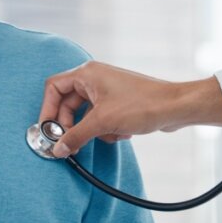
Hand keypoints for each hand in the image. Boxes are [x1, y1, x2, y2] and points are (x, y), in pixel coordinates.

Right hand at [38, 61, 221, 156]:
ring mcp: (107, 91)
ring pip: (85, 115)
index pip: (53, 88)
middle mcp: (95, 79)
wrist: (174, 108)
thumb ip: (75, 135)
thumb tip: (57, 148)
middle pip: (67, 104)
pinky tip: (122, 132)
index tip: (47, 131)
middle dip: (70, 125)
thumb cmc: (141, 104)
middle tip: (69, 145)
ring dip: (92, 130)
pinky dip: (107, 129)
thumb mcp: (103, 122)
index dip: (47, 110)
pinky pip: (100, 119)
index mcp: (87, 74)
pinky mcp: (117, 103)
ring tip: (107, 134)